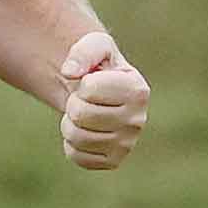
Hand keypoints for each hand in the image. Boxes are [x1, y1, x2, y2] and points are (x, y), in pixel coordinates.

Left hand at [58, 31, 149, 170]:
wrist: (101, 95)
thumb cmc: (100, 67)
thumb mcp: (95, 46)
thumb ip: (83, 51)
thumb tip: (69, 72)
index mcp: (138, 90)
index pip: (89, 89)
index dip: (82, 83)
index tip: (92, 82)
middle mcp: (138, 120)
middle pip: (80, 114)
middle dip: (73, 103)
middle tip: (84, 100)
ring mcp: (127, 144)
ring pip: (76, 137)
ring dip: (69, 123)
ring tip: (82, 115)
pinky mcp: (113, 161)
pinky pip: (76, 156)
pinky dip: (71, 143)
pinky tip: (84, 132)